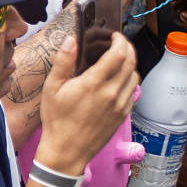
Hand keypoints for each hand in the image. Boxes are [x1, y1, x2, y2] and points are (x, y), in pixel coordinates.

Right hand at [32, 29, 140, 175]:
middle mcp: (111, 93)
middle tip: (118, 43)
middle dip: (127, 48)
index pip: (119, 54)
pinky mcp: (123, 115)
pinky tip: (116, 80)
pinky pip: (133, 91)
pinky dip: (128, 80)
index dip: (120, 40)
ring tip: (118, 60)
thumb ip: (63, 61)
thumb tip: (71, 40)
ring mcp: (120, 105)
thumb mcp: (52, 88)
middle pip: (131, 62)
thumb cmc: (57, 120)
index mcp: (94, 83)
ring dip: (129, 64)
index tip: (114, 35)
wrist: (67, 151)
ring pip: (134, 76)